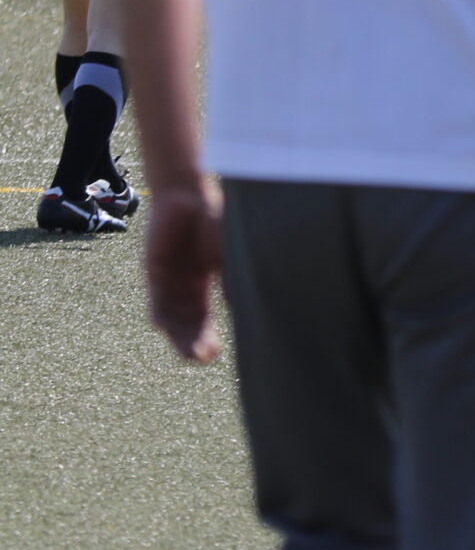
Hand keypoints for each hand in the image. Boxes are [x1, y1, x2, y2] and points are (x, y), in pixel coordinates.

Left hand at [144, 181, 224, 363]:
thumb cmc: (216, 217)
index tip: (221, 354)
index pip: (207, 318)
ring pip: (173, 319)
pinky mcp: (154, 273)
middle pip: (190, 324)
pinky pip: (156, 301)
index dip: (213, 337)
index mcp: (207, 281)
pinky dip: (163, 317)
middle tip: (206, 358)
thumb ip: (234, 280)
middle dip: (198, 343)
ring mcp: (169, 281)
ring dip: (181, 338)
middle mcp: (186, 286)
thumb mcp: (232, 252)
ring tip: (192, 354)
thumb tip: (244, 309)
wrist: (189, 191)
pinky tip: (169, 329)